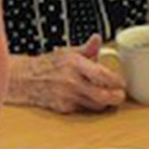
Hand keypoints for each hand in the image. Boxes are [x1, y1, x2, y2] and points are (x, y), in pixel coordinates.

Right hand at [6, 34, 126, 112]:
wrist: (26, 79)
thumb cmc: (48, 65)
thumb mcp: (68, 52)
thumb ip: (87, 49)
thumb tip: (97, 39)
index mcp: (75, 64)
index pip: (103, 75)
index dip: (117, 81)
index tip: (121, 82)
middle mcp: (72, 82)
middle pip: (103, 96)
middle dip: (116, 97)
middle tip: (120, 95)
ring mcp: (68, 96)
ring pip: (96, 105)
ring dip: (106, 103)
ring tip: (108, 96)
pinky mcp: (64, 108)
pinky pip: (84, 109)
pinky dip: (90, 105)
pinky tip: (90, 98)